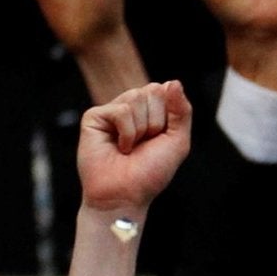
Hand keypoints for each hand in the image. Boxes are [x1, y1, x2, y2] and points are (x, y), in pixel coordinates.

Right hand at [78, 80, 191, 215]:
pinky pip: (121, 111)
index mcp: (151, 112)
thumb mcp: (177, 141)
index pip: (165, 91)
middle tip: (145, 144)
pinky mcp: (94, 116)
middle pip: (152, 90)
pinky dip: (127, 133)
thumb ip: (181, 111)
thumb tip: (174, 82)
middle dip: (157, 122)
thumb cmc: (150, 172)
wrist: (126, 194)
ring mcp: (112, 111)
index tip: (161, 138)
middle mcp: (131, 108)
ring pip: (136, 97)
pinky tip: (120, 147)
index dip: (169, 116)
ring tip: (131, 147)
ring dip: (142, 129)